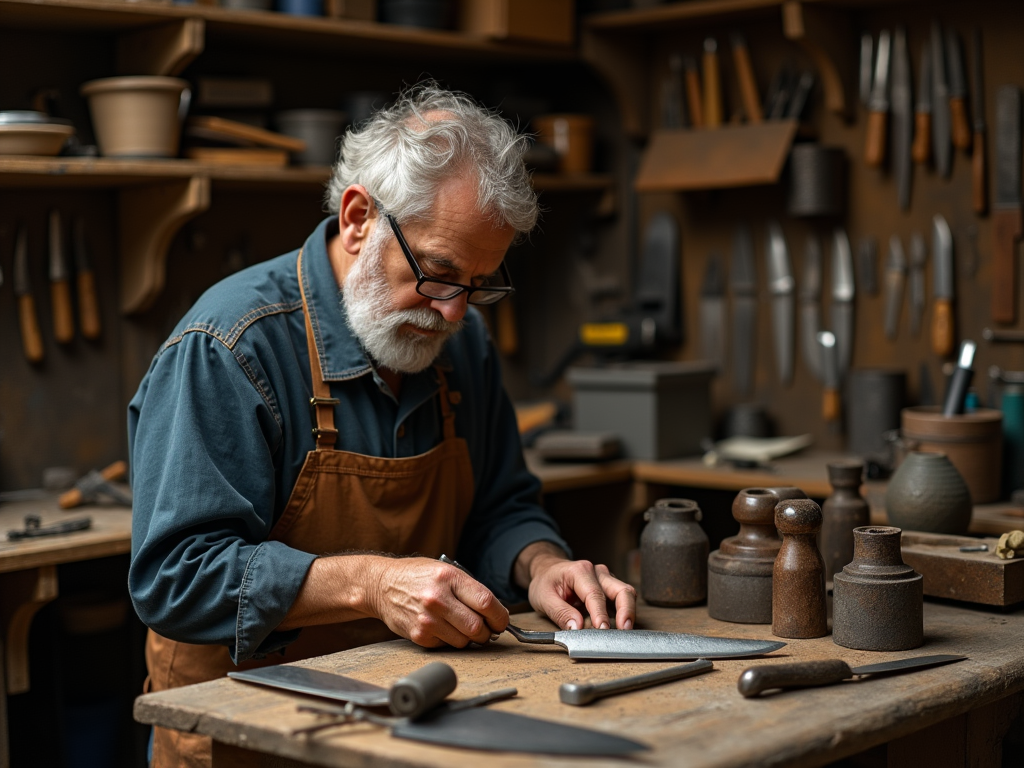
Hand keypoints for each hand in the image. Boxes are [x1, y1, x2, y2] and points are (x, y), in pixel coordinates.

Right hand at [368, 557, 508, 647]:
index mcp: (448, 578)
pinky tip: (443, 627)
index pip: (486, 602)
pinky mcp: (419, 635)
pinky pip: (447, 645)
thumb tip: (496, 613)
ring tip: (461, 625)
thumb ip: (471, 590)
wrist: (382, 585)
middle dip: (487, 631)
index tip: (501, 621)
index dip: (500, 616)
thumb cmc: (418, 576)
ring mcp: (427, 619)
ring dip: (469, 638)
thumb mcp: (446, 571)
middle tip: (485, 628)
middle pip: (477, 627)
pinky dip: (450, 640)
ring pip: (464, 641)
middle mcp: (437, 599)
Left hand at [520, 545, 635, 630]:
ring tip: (624, 630)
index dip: (600, 614)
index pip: (595, 594)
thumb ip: (560, 613)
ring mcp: (606, 579)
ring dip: (628, 612)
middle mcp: (597, 572)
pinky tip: (620, 626)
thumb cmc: (546, 582)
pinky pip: (622, 599)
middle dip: (626, 610)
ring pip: (626, 593)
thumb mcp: (544, 598)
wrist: (547, 571)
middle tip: (624, 629)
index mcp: (580, 571)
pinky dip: (624, 612)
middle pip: (621, 589)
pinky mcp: (609, 589)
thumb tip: (577, 628)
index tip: (602, 629)